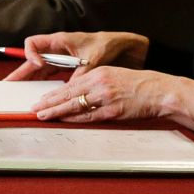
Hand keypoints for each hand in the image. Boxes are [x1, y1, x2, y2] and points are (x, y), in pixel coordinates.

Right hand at [3, 32, 149, 80]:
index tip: (39, 65)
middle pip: (32, 60)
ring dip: (30, 82)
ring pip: (40, 71)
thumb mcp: (94, 58)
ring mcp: (62, 60)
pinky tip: (41, 97)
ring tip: (18, 94)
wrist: (128, 47)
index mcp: (60, 41)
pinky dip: (46, 87)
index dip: (31, 54)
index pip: (33, 43)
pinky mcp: (69, 69)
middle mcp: (58, 50)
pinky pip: (52, 78)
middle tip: (7, 85)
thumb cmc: (109, 45)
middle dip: (20, 73)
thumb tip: (70, 90)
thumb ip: (80, 73)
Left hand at [33, 67, 193, 130]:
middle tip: (34, 107)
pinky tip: (63, 120)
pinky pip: (89, 117)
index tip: (41, 97)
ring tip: (42, 115)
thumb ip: (94, 81)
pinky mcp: (113, 111)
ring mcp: (105, 98)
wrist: (159, 91)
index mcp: (98, 73)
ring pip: (75, 106)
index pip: (70, 84)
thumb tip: (75, 90)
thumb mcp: (113, 75)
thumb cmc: (137, 84)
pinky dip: (74, 119)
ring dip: (57, 111)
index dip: (54, 92)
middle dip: (49, 102)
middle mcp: (99, 84)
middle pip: (68, 94)